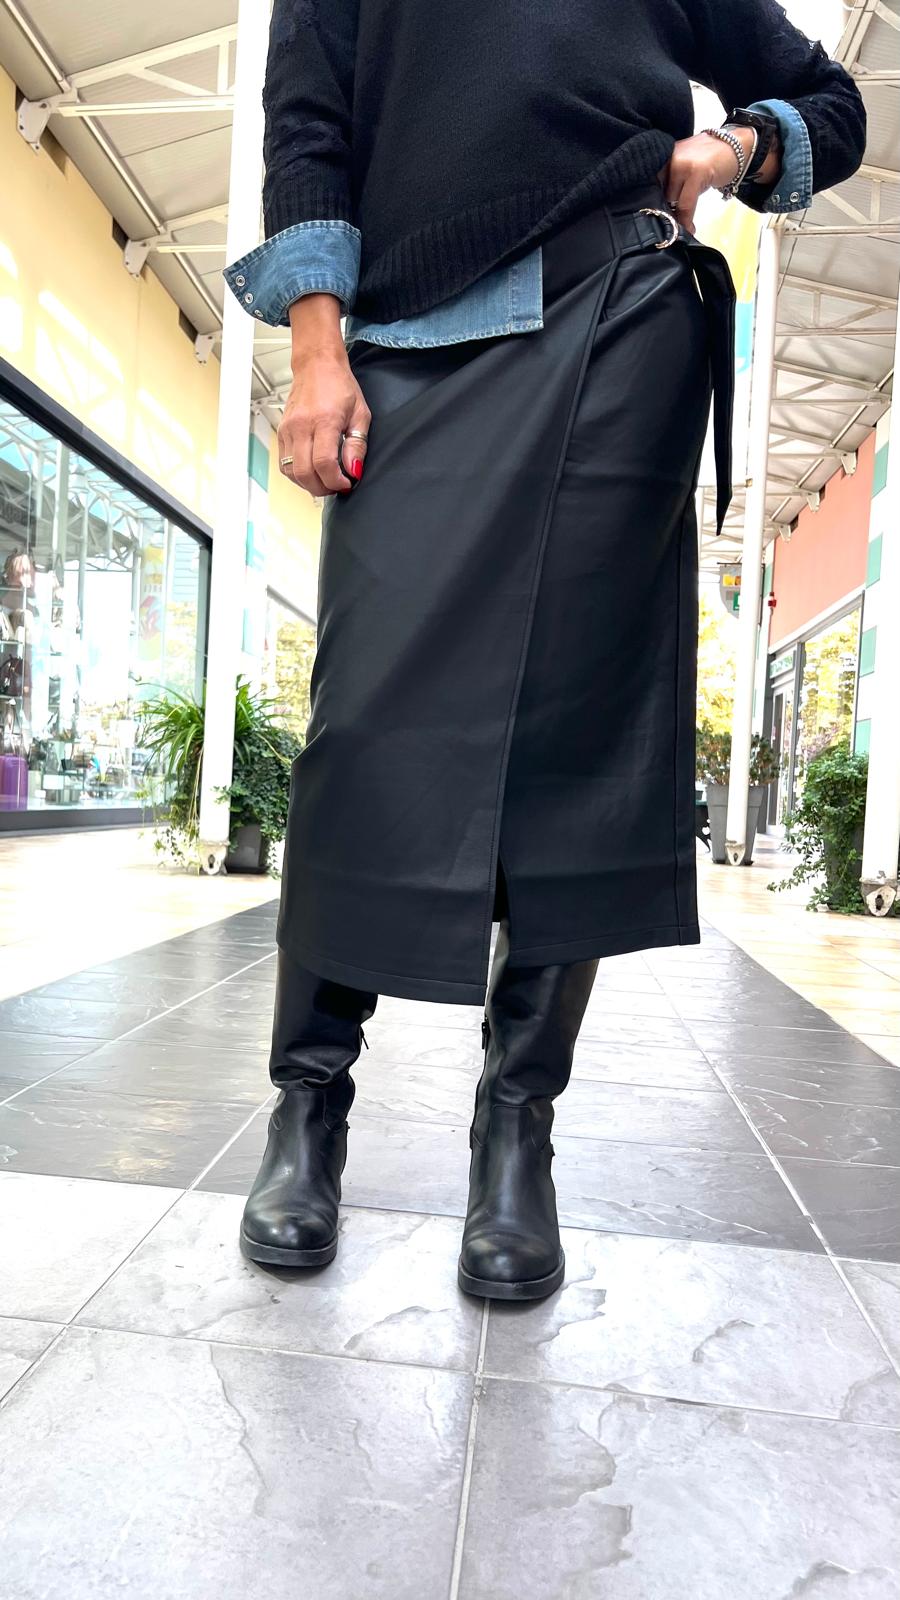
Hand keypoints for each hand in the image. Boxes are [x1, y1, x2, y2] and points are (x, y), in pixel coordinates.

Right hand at [279, 294, 370, 497]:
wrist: (316, 365)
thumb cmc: (339, 386)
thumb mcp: (361, 414)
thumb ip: (357, 445)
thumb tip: (353, 470)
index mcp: (324, 420)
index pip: (324, 463)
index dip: (336, 481)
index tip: (347, 483)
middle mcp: (301, 426)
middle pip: (305, 473)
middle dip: (323, 488)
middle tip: (336, 485)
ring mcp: (288, 430)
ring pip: (291, 472)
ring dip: (309, 483)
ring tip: (325, 480)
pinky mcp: (281, 432)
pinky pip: (284, 464)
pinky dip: (297, 474)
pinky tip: (311, 471)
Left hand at [659, 128, 754, 234]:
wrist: (737, 144)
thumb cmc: (712, 157)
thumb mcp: (686, 164)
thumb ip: (672, 179)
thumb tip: (662, 206)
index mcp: (664, 154)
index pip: (651, 184)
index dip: (653, 204)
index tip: (657, 220)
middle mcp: (670, 157)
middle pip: (659, 194)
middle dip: (665, 212)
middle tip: (670, 227)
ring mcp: (682, 163)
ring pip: (671, 200)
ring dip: (676, 219)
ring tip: (681, 230)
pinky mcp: (696, 172)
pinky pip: (685, 203)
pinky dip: (686, 219)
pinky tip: (690, 228)